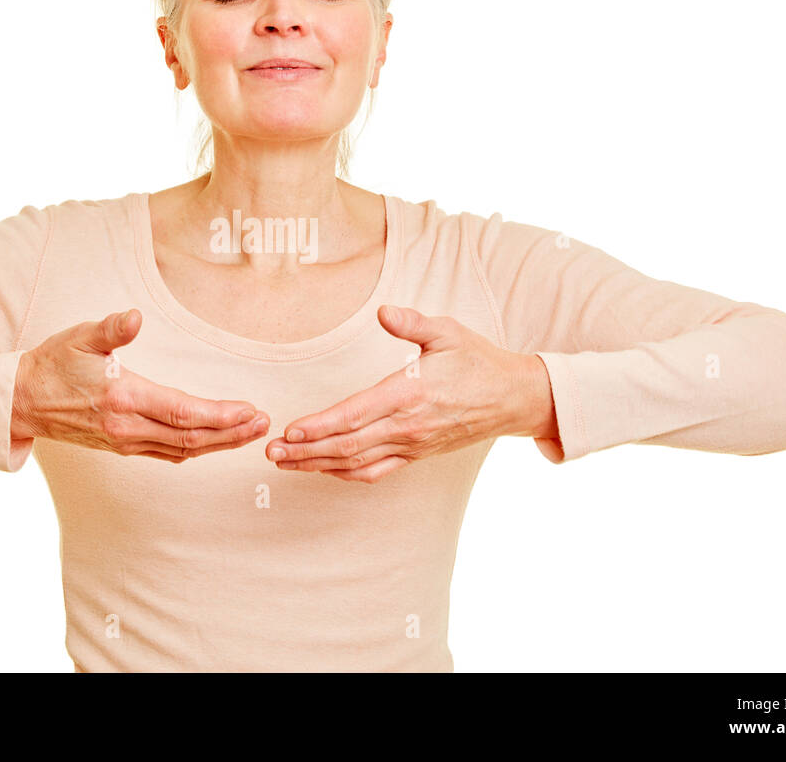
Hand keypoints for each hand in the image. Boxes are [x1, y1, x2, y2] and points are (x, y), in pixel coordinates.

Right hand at [11, 308, 270, 461]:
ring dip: (220, 443)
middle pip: (191, 438)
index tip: (250, 410)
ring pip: (182, 450)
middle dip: (231, 432)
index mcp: (122, 398)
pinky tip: (216, 442)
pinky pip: (167, 454)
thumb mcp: (79, 337)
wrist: (21, 401)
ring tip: (251, 432)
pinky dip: (196, 449)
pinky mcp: (122, 448)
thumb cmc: (52, 364)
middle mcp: (126, 427)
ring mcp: (124, 442)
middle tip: (264, 423)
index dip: (220, 415)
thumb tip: (134, 317)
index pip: (181, 413)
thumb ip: (111, 329)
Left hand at [266, 305, 551, 482]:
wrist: (514, 398)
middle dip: (306, 450)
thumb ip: (413, 323)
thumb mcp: (448, 332)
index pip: (357, 414)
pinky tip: (322, 469)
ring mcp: (412, 445)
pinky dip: (345, 473)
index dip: (321, 425)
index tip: (291, 429)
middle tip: (271, 452)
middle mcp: (408, 426)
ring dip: (318, 465)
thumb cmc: (477, 360)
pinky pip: (376, 472)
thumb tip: (384, 313)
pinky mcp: (416, 455)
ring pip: (357, 463)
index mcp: (411, 394)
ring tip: (284, 463)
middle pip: (348, 445)